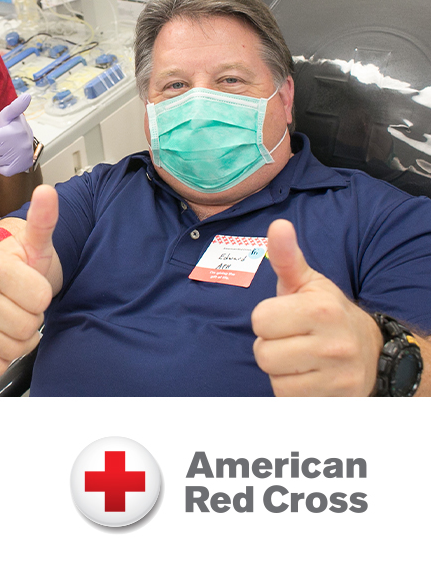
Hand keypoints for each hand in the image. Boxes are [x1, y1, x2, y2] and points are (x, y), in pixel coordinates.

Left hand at [0, 92, 33, 176]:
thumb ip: (14, 107)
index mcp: (14, 131)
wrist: (29, 148)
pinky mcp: (17, 169)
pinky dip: (3, 166)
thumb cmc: (15, 129)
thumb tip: (27, 96)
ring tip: (8, 150)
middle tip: (5, 142)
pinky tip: (10, 159)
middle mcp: (18, 145)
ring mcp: (18, 158)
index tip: (2, 133)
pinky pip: (0, 170)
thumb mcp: (11, 117)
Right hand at [0, 184, 57, 375]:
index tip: (31, 284)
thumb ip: (44, 220)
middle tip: (22, 302)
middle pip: (28, 328)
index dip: (42, 294)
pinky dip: (4, 356)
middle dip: (32, 317)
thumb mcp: (34, 243)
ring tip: (13, 316)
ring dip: (21, 338)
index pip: (41, 300)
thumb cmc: (15, 265)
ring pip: (14, 349)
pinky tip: (1, 334)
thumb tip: (47, 192)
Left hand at [251, 219, 382, 395]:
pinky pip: (287, 399)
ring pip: (273, 378)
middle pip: (262, 353)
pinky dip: (291, 389)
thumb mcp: (307, 283)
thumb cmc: (326, 312)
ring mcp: (338, 377)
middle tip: (293, 338)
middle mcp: (334, 345)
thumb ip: (287, 257)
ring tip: (301, 357)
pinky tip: (309, 376)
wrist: (369, 350)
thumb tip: (278, 226)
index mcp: (321, 310)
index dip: (266, 318)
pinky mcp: (336, 402)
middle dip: (270, 345)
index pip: (259, 320)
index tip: (286, 316)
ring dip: (280, 369)